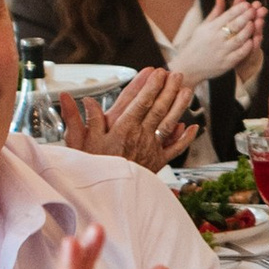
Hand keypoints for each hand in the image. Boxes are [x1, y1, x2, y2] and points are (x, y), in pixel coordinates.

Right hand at [59, 65, 196, 168]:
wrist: (107, 195)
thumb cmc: (94, 168)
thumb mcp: (80, 143)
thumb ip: (79, 119)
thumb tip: (76, 99)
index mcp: (123, 129)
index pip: (140, 102)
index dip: (150, 86)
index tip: (157, 73)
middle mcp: (140, 136)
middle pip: (158, 108)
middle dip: (168, 89)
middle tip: (175, 74)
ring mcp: (151, 148)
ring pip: (169, 123)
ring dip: (179, 105)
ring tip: (187, 90)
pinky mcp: (158, 162)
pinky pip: (175, 149)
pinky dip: (185, 138)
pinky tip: (192, 127)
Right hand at [165, 0, 264, 83]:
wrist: (188, 66)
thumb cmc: (197, 44)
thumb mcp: (203, 27)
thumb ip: (215, 13)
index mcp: (210, 29)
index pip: (227, 16)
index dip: (238, 9)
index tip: (247, 4)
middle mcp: (216, 39)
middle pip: (234, 26)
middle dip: (245, 17)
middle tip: (254, 10)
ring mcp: (221, 52)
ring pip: (238, 39)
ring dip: (248, 31)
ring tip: (255, 23)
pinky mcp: (226, 63)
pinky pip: (239, 54)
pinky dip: (246, 47)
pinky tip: (253, 41)